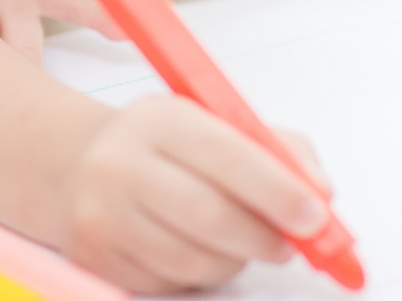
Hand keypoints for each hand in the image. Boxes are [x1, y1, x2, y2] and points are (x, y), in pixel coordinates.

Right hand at [58, 95, 332, 292]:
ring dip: (233, 259)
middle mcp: (120, 163)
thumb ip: (280, 150)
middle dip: (263, 238)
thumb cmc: (168, 147)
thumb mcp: (216, 124)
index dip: (278, 191)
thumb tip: (321, 193)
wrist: (80, 165)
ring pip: (192, 260)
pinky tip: (196, 249)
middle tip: (289, 245)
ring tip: (239, 242)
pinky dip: (198, 275)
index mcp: (159, 119)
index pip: (227, 155)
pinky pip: (169, 282)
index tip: (315, 216)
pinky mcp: (92, 258)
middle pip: (209, 216)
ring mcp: (99, 214)